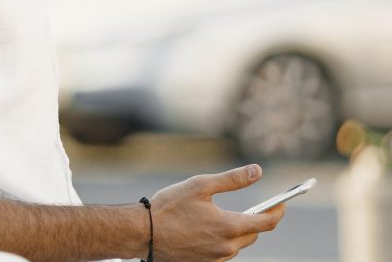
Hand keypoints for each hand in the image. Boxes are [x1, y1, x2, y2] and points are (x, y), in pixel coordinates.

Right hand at [149, 164, 285, 260]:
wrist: (142, 234)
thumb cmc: (169, 207)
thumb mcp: (200, 185)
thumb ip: (232, 179)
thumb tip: (257, 171)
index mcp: (229, 227)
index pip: (267, 222)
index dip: (278, 211)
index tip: (282, 203)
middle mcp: (227, 247)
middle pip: (253, 234)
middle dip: (256, 220)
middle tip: (252, 207)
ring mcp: (216, 259)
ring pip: (237, 245)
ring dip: (237, 231)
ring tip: (221, 217)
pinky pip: (222, 252)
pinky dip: (222, 241)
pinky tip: (205, 230)